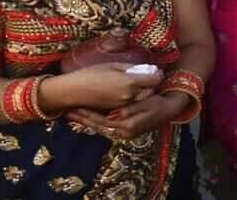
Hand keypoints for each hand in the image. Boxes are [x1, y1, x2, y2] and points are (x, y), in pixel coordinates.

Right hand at [42, 63, 163, 112]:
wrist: (71, 91)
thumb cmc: (90, 74)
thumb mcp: (113, 65)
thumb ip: (132, 68)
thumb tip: (146, 69)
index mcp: (130, 82)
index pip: (155, 80)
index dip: (157, 74)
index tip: (155, 71)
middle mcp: (129, 95)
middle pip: (150, 90)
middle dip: (151, 84)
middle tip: (147, 77)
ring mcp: (123, 105)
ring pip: (141, 98)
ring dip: (142, 92)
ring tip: (136, 84)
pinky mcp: (116, 110)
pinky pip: (130, 104)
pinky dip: (132, 99)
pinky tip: (125, 92)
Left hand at [66, 92, 187, 139]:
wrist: (169, 110)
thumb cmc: (159, 103)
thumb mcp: (148, 104)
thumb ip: (130, 110)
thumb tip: (115, 114)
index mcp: (128, 126)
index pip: (102, 120)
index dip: (88, 114)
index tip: (74, 107)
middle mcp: (124, 133)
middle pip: (98, 126)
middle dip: (82, 118)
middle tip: (67, 111)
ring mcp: (123, 133)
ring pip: (100, 128)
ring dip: (85, 121)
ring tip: (72, 114)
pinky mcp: (123, 131)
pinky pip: (105, 127)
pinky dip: (94, 122)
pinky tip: (85, 117)